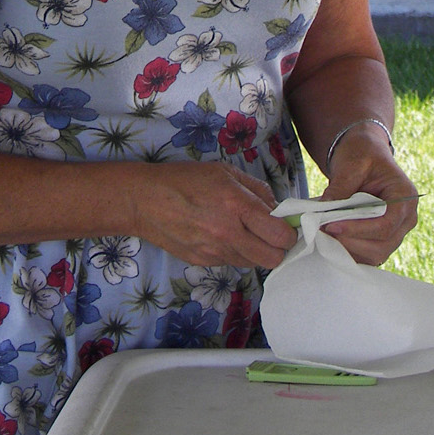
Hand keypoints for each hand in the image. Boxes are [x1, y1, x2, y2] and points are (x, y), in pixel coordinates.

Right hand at [128, 162, 297, 269]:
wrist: (144, 201)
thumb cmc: (184, 179)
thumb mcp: (223, 171)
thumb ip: (255, 189)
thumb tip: (277, 208)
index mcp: (236, 205)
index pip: (280, 235)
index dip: (289, 232)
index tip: (286, 225)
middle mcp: (228, 233)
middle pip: (273, 258)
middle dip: (277, 248)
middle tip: (270, 234)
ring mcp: (215, 252)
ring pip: (253, 263)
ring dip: (255, 251)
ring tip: (241, 231)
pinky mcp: (203, 263)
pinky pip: (231, 262)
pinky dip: (234, 252)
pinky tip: (220, 235)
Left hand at [318, 124, 417, 265]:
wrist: (365, 153)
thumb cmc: (362, 153)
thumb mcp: (352, 162)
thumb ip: (341, 186)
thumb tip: (324, 210)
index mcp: (405, 197)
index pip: (386, 225)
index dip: (358, 229)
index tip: (331, 225)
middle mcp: (406, 218)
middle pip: (382, 245)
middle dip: (351, 242)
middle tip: (322, 231)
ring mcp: (396, 231)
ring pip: (375, 254)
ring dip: (348, 249)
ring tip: (324, 233)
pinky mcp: (382, 238)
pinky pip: (368, 254)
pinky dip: (349, 250)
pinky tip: (331, 237)